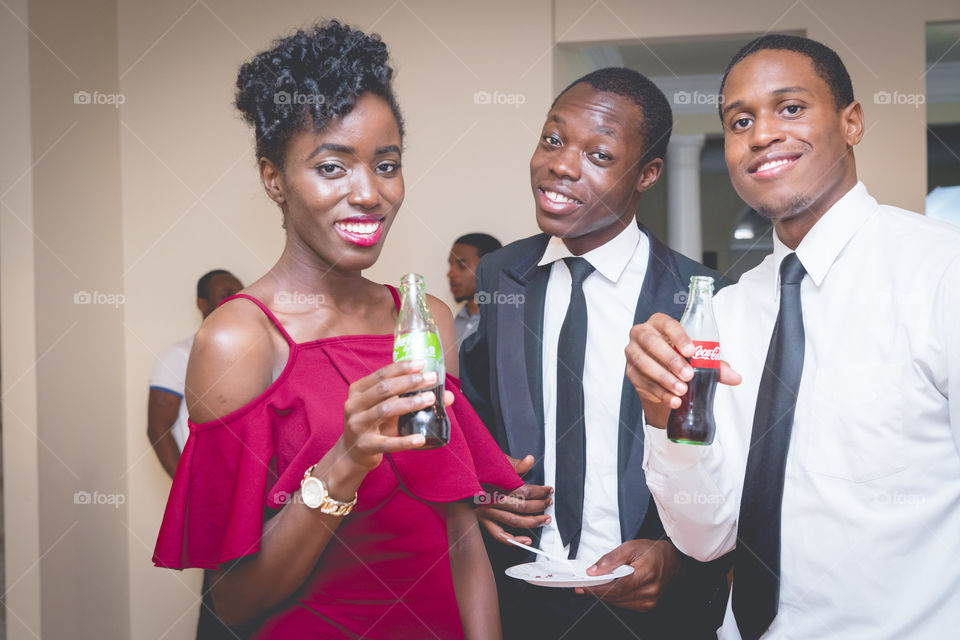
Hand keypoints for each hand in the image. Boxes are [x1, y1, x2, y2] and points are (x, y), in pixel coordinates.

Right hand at [339, 360, 453, 470]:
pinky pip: (387, 443)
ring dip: (410, 403)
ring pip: (386, 410)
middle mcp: (354, 406)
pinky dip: (405, 441)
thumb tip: (447, 395)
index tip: (422, 364)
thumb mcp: (388, 408)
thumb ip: (412, 399)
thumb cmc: (373, 425)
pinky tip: (421, 438)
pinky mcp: (365, 446)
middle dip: (410, 382)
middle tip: (431, 378)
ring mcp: (358, 426)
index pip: (381, 374)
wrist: (352, 454)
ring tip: (431, 399)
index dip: (402, 368)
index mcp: (358, 391)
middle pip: (384, 389)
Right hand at [476, 454, 552, 545]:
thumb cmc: (477, 470)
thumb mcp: (495, 462)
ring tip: (544, 520)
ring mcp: (486, 511)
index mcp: (496, 484)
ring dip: (532, 522)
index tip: (548, 490)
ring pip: (513, 521)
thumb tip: (530, 460)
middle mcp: (491, 499)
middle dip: (539, 506)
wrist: (456, 477)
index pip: (524, 491)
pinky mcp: (482, 520)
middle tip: (548, 503)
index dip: (540, 492)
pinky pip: (499, 535)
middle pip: (521, 507)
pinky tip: (525, 540)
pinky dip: (513, 540)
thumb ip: (514, 464)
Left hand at [575, 539, 681, 611]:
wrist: (672, 561)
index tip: (583, 586)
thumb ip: (610, 559)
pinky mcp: (648, 605)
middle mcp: (650, 590)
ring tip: (595, 586)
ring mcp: (650, 600)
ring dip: (605, 595)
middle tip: (583, 586)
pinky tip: (610, 589)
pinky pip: (625, 604)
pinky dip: (615, 598)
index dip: (598, 588)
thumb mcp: (630, 546)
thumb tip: (593, 571)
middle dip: (598, 591)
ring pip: (619, 602)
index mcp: (646, 573)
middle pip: (617, 596)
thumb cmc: (652, 552)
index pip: (617, 586)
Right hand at [625, 313, 741, 427]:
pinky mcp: (630, 371)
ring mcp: (633, 352)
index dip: (679, 337)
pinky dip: (659, 392)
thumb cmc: (679, 358)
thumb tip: (735, 377)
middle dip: (671, 360)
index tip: (691, 351)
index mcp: (659, 323)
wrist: (662, 376)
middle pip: (652, 343)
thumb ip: (714, 366)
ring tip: (681, 390)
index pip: (667, 324)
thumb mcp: (697, 359)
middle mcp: (641, 334)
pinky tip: (673, 400)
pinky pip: (642, 382)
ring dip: (664, 378)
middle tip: (688, 375)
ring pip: (644, 363)